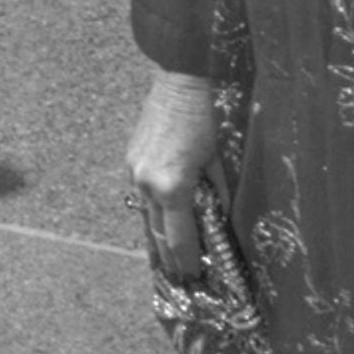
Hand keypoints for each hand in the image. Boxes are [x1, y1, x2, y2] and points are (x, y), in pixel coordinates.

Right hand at [126, 71, 225, 278]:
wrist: (183, 74)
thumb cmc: (210, 112)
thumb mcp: (221, 156)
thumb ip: (219, 192)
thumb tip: (222, 221)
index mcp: (172, 185)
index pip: (179, 237)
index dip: (187, 261)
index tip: (194, 278)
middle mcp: (147, 183)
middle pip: (156, 233)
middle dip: (168, 258)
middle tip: (180, 279)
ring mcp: (135, 170)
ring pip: (145, 215)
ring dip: (156, 238)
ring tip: (166, 260)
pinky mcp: (131, 157)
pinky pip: (141, 194)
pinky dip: (151, 211)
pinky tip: (159, 220)